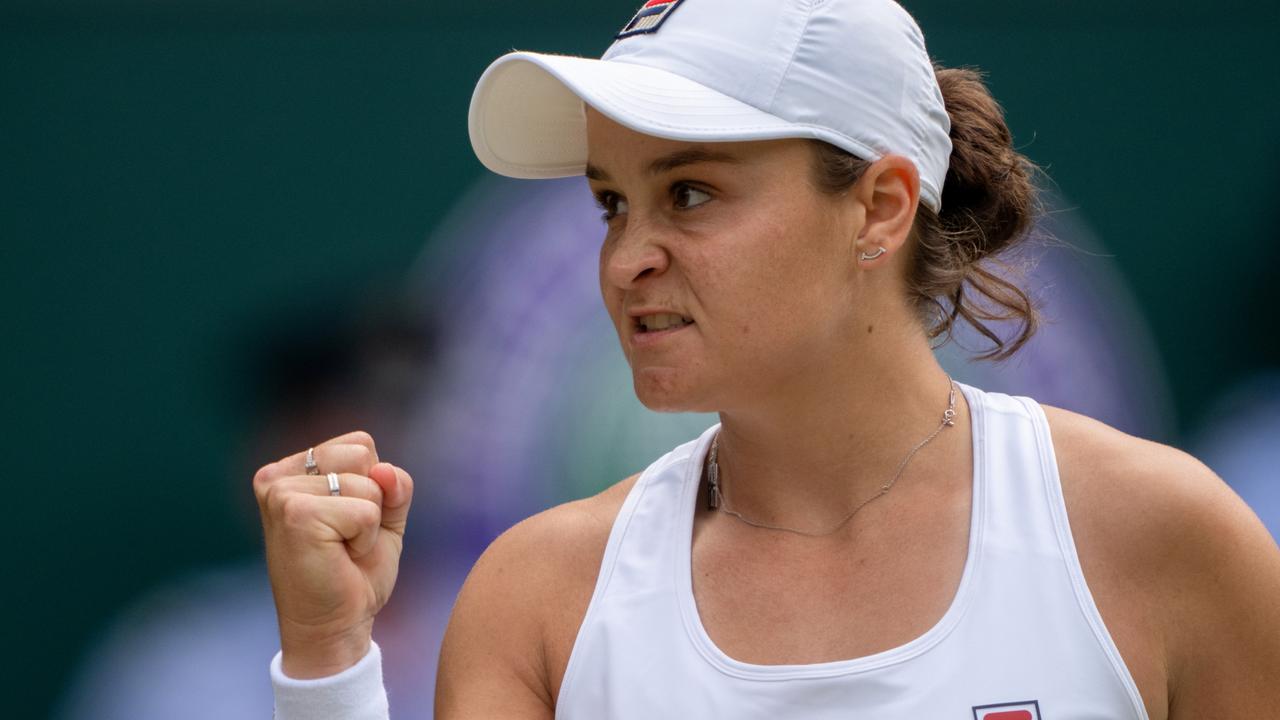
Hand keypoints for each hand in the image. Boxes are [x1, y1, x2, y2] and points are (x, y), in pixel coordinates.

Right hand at [253, 430, 413, 677]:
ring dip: (369, 522)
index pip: (360, 444)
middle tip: (346, 537)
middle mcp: (278, 475)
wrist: (335, 626)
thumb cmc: (354, 572)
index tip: (348, 521)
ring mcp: (282, 493)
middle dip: (373, 499)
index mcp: (293, 469)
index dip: (374, 484)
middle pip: (364, 454)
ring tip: (341, 548)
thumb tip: (385, 470)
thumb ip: (394, 485)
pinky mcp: (294, 514)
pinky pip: (365, 511)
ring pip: (368, 482)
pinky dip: (365, 538)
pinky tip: (339, 556)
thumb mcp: (384, 517)